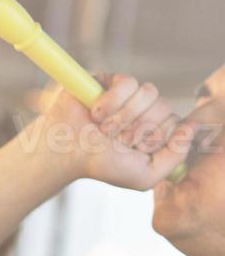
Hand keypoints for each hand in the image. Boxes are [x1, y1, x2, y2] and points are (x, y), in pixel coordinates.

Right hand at [41, 74, 194, 189]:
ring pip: (149, 93)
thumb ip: (176, 157)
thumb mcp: (145, 175)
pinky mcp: (111, 79)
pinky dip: (111, 102)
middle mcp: (146, 109)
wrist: (64, 153)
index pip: (176, 123)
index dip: (155, 138)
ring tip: (102, 128)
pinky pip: (128, 82)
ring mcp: (129, 93)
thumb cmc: (101, 165)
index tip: (132, 150)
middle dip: (136, 130)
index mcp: (156, 128)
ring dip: (122, 118)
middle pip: (163, 107)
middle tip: (114, 141)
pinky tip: (95, 113)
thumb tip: (191, 127)